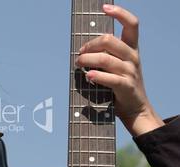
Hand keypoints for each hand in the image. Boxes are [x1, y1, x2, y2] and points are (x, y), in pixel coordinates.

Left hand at [75, 4, 163, 135]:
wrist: (136, 109)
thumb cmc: (121, 86)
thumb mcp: (116, 66)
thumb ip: (104, 55)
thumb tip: (82, 49)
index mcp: (131, 49)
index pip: (131, 24)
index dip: (119, 13)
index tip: (104, 7)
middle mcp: (133, 57)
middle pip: (109, 40)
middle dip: (89, 44)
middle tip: (79, 53)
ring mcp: (130, 71)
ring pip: (105, 58)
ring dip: (87, 59)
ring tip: (78, 64)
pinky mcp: (126, 86)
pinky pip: (110, 78)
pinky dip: (97, 76)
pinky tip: (88, 76)